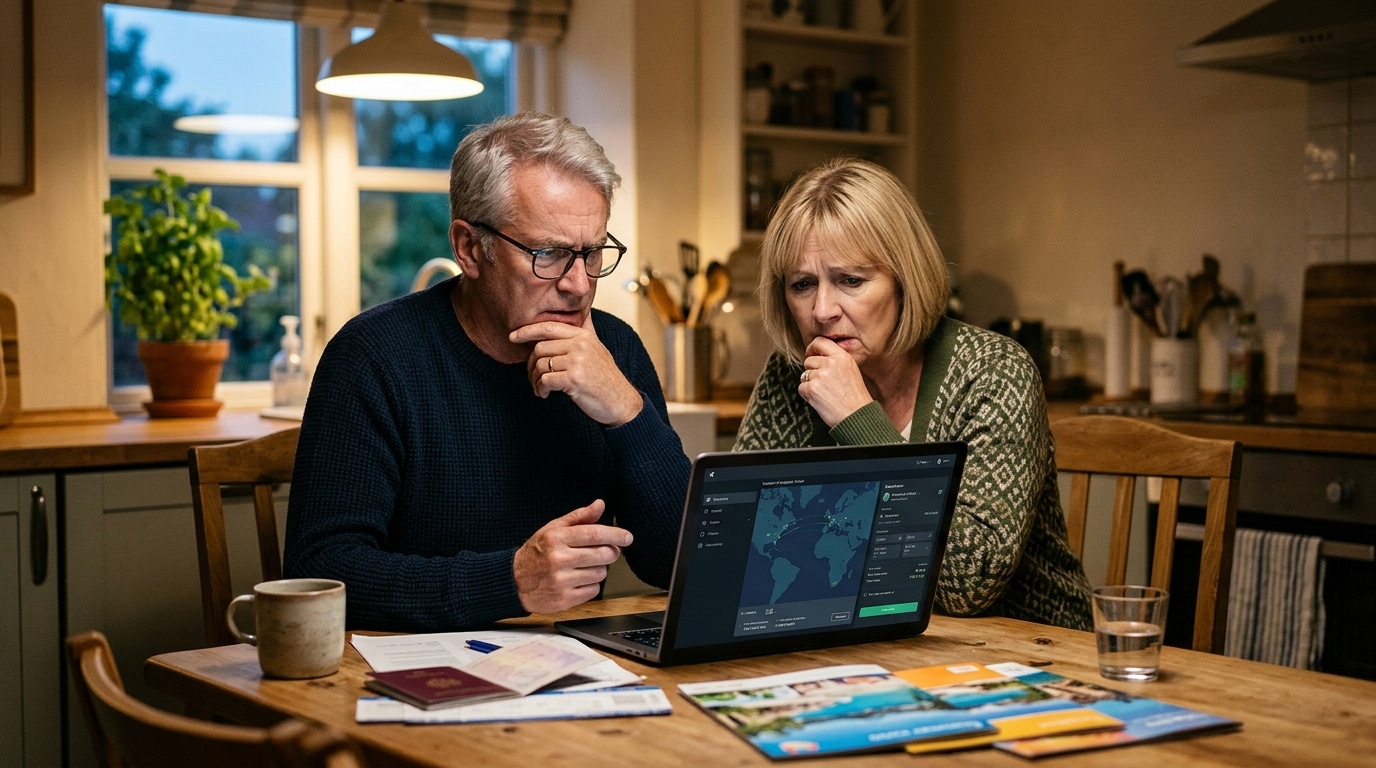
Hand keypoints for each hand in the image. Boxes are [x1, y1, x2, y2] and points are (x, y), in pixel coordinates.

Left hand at [510, 315, 642, 425]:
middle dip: (531, 365)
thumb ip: (586, 330)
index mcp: (584, 335)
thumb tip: (584, 310)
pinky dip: (540, 389)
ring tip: (541, 388)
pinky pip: (545, 380)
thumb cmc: (606, 377)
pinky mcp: (574, 379)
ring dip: (535, 380)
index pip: (549, 327)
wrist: (621, 401)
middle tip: (534, 377)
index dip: (527, 331)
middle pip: (540, 348)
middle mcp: (581, 345)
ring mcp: (578, 361)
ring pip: (540, 365)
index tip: (513, 337)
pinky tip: (545, 394)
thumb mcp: (598, 348)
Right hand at [513, 499, 630, 614]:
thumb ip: (578, 517)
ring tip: (583, 567)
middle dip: (610, 552)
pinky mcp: (564, 599)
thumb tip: (599, 504)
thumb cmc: (536, 553)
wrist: (513, 582)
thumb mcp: (552, 529)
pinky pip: (593, 590)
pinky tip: (577, 580)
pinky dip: (590, 585)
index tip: (627, 537)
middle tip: (606, 551)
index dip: (615, 535)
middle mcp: (558, 559)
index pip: (594, 534)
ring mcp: (561, 581)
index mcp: (556, 538)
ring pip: (600, 573)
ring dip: (598, 569)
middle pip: (602, 554)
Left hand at [799, 337, 874, 426]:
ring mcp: (820, 375)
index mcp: (842, 357)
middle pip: (809, 361)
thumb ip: (835, 361)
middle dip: (812, 371)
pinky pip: (802, 388)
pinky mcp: (812, 388)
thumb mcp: (851, 371)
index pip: (819, 342)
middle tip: (824, 384)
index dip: (812, 348)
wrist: (857, 416)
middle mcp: (831, 363)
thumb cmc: (855, 397)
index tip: (811, 355)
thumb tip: (815, 356)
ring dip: (810, 384)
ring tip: (826, 393)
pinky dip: (808, 395)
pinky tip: (821, 400)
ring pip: (804, 375)